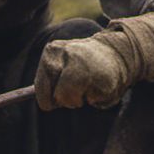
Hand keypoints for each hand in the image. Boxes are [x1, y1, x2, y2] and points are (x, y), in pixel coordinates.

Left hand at [35, 11, 153, 110]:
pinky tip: (102, 83)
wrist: (119, 51)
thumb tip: (34, 99)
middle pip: (56, 98)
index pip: (40, 89)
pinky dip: (97, 98)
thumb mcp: (61, 65)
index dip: (49, 97)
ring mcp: (85, 66)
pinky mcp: (103, 78)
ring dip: (81, 99)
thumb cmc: (85, 64)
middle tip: (77, 85)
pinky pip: (93, 101)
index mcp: (52, 51)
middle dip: (64, 100)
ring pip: (72, 101)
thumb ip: (49, 80)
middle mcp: (66, 55)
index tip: (60, 88)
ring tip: (90, 83)